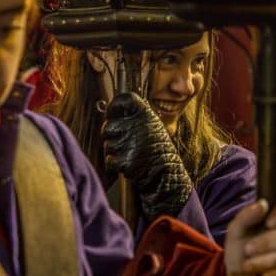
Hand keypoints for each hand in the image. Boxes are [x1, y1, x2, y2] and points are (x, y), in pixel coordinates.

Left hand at [103, 92, 192, 218]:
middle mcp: (138, 126)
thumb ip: (135, 119)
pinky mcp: (126, 161)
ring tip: (130, 155)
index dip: (115, 106)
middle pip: (108, 126)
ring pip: (107, 145)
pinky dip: (115, 165)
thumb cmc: (158, 151)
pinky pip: (109, 160)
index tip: (112, 113)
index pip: (124, 99)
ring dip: (114, 152)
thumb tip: (108, 111)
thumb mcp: (153, 128)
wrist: (169, 176)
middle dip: (112, 137)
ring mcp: (131, 143)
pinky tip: (128, 165)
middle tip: (126, 143)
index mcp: (147, 115)